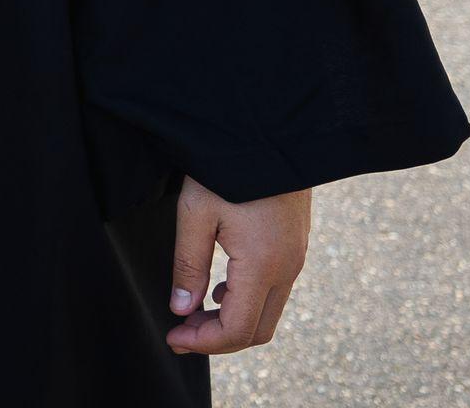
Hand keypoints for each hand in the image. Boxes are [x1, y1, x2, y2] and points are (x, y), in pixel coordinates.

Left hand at [167, 177, 310, 355]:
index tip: (172, 337)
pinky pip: (276, 290)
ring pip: (269, 312)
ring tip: (195, 309)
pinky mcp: (297, 244)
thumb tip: (181, 309)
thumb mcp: (195, 211)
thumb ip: (188, 265)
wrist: (271, 125)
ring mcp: (297, 257)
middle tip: (181, 328)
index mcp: (264, 265)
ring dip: (233, 320)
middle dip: (217, 339)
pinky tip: (220, 286)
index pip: (237, 330)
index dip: (203, 343)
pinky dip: (248, 300)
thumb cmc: (228, 164)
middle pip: (257, 331)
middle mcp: (288, 268)